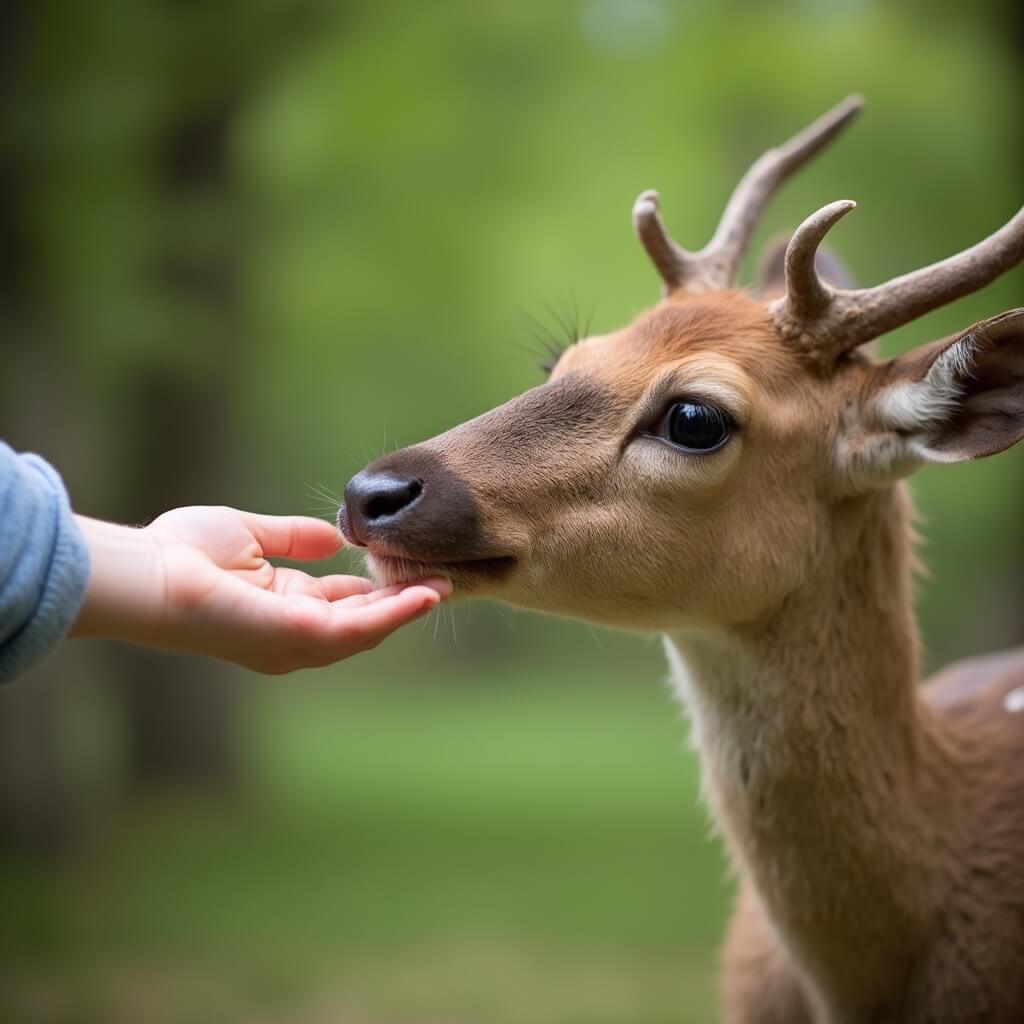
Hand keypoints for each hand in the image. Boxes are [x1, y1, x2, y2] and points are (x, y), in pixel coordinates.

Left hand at [71, 506, 449, 673]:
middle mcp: (295, 633)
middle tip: (442, 580)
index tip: (409, 567)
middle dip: (403, 602)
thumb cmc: (184, 554)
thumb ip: (292, 537)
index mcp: (284, 608)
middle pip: (363, 620)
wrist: (150, 573)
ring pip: (368, 628)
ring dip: (407, 609)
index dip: (378, 588)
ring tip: (442, 587)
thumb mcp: (250, 535)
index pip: (343, 604)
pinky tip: (422, 595)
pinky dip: (393, 614)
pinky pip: (359, 628)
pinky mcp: (298, 636)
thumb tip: (333, 536)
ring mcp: (298, 641)